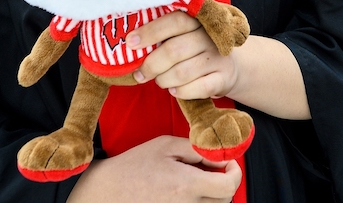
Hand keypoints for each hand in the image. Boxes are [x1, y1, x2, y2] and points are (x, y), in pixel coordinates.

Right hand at [69, 135, 240, 202]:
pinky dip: (199, 202)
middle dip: (223, 182)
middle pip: (224, 199)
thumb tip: (220, 156)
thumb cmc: (135, 165)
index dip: (235, 172)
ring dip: (212, 194)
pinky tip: (187, 191)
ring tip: (195, 180)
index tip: (228, 163)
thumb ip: (197, 149)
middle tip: (210, 168)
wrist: (108, 191)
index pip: (228, 186)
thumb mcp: (166, 145)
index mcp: (186, 185)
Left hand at [129, 11, 238, 100]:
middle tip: (140, 74)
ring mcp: (219, 58)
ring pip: (183, 72)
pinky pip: (199, 88)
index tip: (131, 43)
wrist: (233, 65)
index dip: (150, 32)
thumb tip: (130, 44)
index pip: (174, 21)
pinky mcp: (224, 78)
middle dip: (151, 65)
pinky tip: (174, 90)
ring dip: (164, 80)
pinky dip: (181, 92)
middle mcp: (210, 37)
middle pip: (174, 50)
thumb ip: (165, 34)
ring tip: (159, 81)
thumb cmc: (197, 48)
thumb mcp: (186, 34)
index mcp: (197, 20)